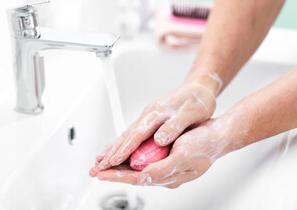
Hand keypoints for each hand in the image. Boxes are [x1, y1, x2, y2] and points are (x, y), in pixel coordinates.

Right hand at [90, 73, 220, 175]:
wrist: (199, 87)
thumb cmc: (198, 99)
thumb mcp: (191, 112)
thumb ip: (175, 125)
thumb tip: (159, 139)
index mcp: (157, 112)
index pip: (137, 134)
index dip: (124, 149)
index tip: (113, 161)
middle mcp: (149, 114)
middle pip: (126, 135)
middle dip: (111, 152)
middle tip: (97, 166)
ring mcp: (148, 117)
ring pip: (126, 135)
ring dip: (112, 148)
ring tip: (99, 160)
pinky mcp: (150, 119)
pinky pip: (132, 134)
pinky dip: (122, 143)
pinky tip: (116, 149)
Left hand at [94, 118, 232, 187]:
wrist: (217, 136)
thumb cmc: (205, 146)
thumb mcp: (184, 156)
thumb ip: (163, 169)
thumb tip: (143, 177)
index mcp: (167, 177)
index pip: (136, 178)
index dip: (117, 175)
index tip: (101, 173)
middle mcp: (163, 173)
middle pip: (132, 175)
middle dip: (113, 172)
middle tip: (96, 170)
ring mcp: (163, 165)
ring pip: (136, 168)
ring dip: (119, 165)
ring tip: (104, 164)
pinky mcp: (164, 156)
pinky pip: (142, 159)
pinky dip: (130, 157)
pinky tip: (123, 155)